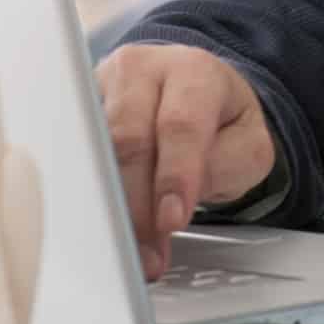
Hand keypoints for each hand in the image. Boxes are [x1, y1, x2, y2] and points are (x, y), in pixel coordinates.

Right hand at [95, 44, 275, 279]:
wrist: (197, 96)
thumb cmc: (220, 122)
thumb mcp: (247, 146)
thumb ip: (225, 167)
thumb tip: (174, 202)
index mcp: (193, 71)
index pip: (180, 124)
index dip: (174, 176)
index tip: (171, 221)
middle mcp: (142, 70)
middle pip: (129, 140)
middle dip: (137, 205)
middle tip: (147, 253)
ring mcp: (102, 87)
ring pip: (95, 150)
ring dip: (109, 207)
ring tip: (126, 249)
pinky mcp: (76, 111)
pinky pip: (75, 156)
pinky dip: (87, 196)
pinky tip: (99, 225)